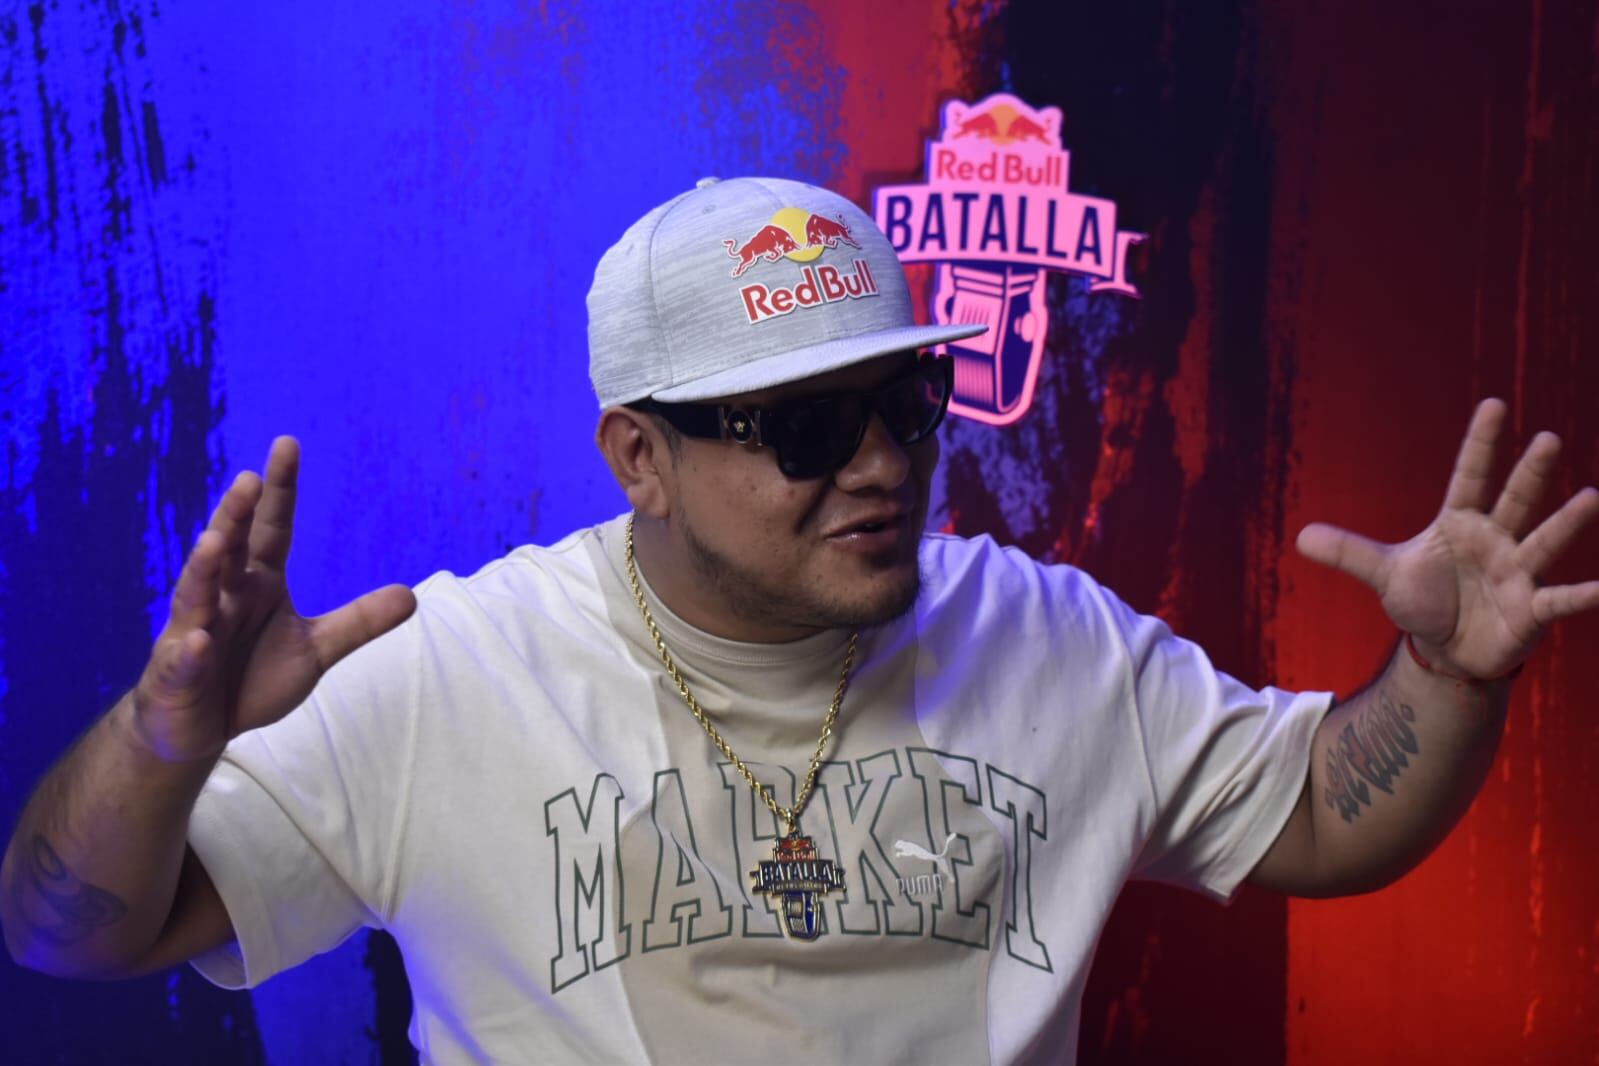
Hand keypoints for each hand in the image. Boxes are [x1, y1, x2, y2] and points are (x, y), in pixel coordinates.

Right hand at [128, 438, 416, 761]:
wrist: (200, 727)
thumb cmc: (252, 677)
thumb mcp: (315, 650)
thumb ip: (357, 622)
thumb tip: (411, 595)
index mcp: (258, 583)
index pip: (272, 528)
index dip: (281, 490)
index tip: (287, 444)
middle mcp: (223, 596)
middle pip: (230, 548)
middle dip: (236, 515)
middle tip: (250, 480)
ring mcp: (192, 631)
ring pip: (196, 593)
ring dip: (204, 567)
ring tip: (215, 540)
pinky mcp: (174, 672)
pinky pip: (181, 658)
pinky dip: (187, 650)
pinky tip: (196, 640)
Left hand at [1296, 398, 1598, 678]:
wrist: (1445, 650)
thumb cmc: (1423, 602)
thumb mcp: (1384, 576)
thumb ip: (1349, 553)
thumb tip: (1300, 536)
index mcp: (1460, 524)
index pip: (1470, 477)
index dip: (1480, 444)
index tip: (1494, 405)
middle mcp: (1496, 540)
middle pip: (1514, 501)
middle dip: (1529, 473)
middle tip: (1547, 438)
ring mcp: (1518, 573)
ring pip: (1544, 542)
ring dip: (1566, 523)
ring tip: (1591, 498)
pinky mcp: (1532, 609)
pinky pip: (1563, 600)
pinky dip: (1586, 595)